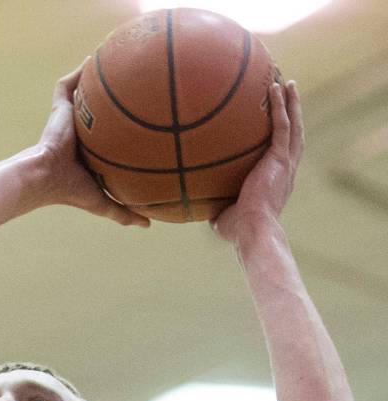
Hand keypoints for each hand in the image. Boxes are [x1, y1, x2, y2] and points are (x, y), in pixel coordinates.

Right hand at [38, 60, 149, 227]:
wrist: (44, 176)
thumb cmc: (70, 191)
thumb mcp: (102, 203)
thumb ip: (124, 212)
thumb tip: (149, 226)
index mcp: (89, 153)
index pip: (107, 138)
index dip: (121, 130)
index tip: (141, 123)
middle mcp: (79, 135)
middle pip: (97, 113)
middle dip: (111, 102)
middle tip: (136, 88)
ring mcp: (67, 120)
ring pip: (83, 95)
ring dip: (94, 80)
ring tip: (115, 63)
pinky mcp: (58, 108)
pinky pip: (66, 85)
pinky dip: (78, 71)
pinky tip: (94, 59)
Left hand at [211, 81, 302, 244]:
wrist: (251, 230)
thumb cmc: (236, 229)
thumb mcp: (222, 213)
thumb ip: (214, 202)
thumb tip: (193, 200)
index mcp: (276, 181)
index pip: (281, 155)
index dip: (281, 139)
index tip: (276, 126)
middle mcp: (285, 170)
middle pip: (293, 134)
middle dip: (292, 113)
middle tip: (288, 94)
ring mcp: (285, 163)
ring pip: (293, 125)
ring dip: (292, 103)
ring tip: (288, 83)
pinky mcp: (280, 159)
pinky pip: (282, 126)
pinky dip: (281, 107)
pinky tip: (276, 88)